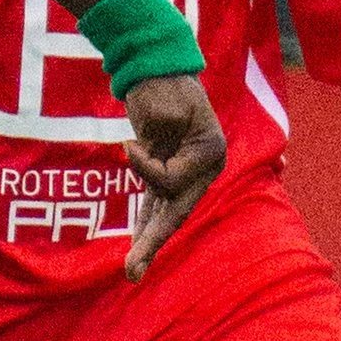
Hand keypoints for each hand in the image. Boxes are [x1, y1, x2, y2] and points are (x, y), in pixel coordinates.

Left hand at [123, 73, 226, 276]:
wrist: (157, 68)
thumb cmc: (161, 83)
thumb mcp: (161, 104)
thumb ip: (154, 132)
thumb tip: (140, 150)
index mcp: (210, 151)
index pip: (175, 182)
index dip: (148, 170)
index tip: (130, 144)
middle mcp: (202, 167)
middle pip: (176, 212)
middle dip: (153, 242)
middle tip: (132, 271)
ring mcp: (186, 172)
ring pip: (165, 214)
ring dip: (148, 242)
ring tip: (131, 272)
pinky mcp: (167, 172)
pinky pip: (155, 205)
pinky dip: (145, 225)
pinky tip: (138, 249)